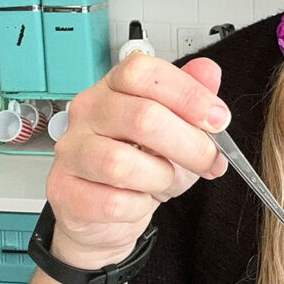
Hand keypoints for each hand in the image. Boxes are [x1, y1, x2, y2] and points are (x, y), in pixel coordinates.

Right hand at [44, 54, 229, 267]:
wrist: (109, 212)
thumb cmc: (143, 165)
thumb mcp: (179, 128)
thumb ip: (193, 97)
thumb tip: (208, 71)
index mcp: (115, 87)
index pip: (143, 72)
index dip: (188, 94)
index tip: (218, 119)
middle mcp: (89, 112)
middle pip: (142, 117)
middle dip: (190, 144)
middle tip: (209, 160)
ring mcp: (71, 150)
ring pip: (121, 163)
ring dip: (160, 178)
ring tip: (165, 181)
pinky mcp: (64, 189)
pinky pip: (111, 202)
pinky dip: (138, 207)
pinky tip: (140, 201)